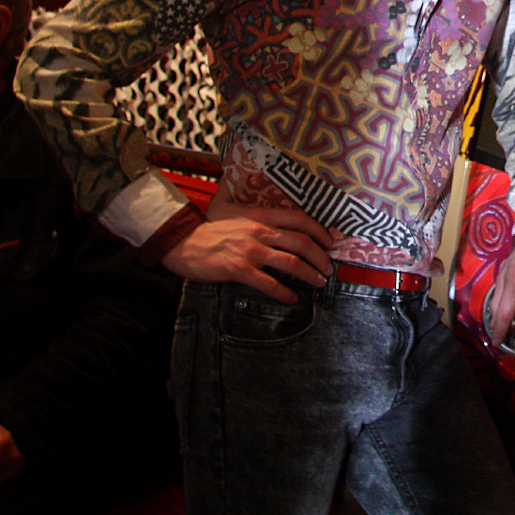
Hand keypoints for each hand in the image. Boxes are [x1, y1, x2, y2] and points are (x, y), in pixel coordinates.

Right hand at [161, 208, 336, 302]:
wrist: (184, 243)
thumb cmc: (214, 233)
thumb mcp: (242, 219)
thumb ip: (265, 224)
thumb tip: (290, 235)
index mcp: (262, 217)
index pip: (300, 219)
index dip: (320, 231)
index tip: (330, 242)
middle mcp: (260, 231)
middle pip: (302, 242)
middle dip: (320, 256)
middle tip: (328, 268)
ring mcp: (250, 250)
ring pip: (291, 262)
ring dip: (310, 274)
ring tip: (319, 282)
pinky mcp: (239, 269)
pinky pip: (269, 283)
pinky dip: (285, 292)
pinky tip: (293, 298)